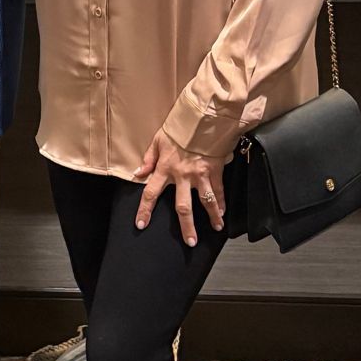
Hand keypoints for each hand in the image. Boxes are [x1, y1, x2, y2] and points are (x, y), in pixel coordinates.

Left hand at [135, 132, 228, 246]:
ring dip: (212, 217)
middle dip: (186, 226)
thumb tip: (137, 174)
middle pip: (182, 207)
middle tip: (190, 242)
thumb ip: (148, 159)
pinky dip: (221, 202)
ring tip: (216, 229)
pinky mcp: (215, 170)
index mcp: (165, 169)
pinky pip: (219, 190)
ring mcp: (200, 175)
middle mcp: (182, 176)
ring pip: (205, 202)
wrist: (202, 118)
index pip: (150, 194)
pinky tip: (223, 212)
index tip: (141, 224)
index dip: (144, 210)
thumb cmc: (179, 129)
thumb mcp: (157, 141)